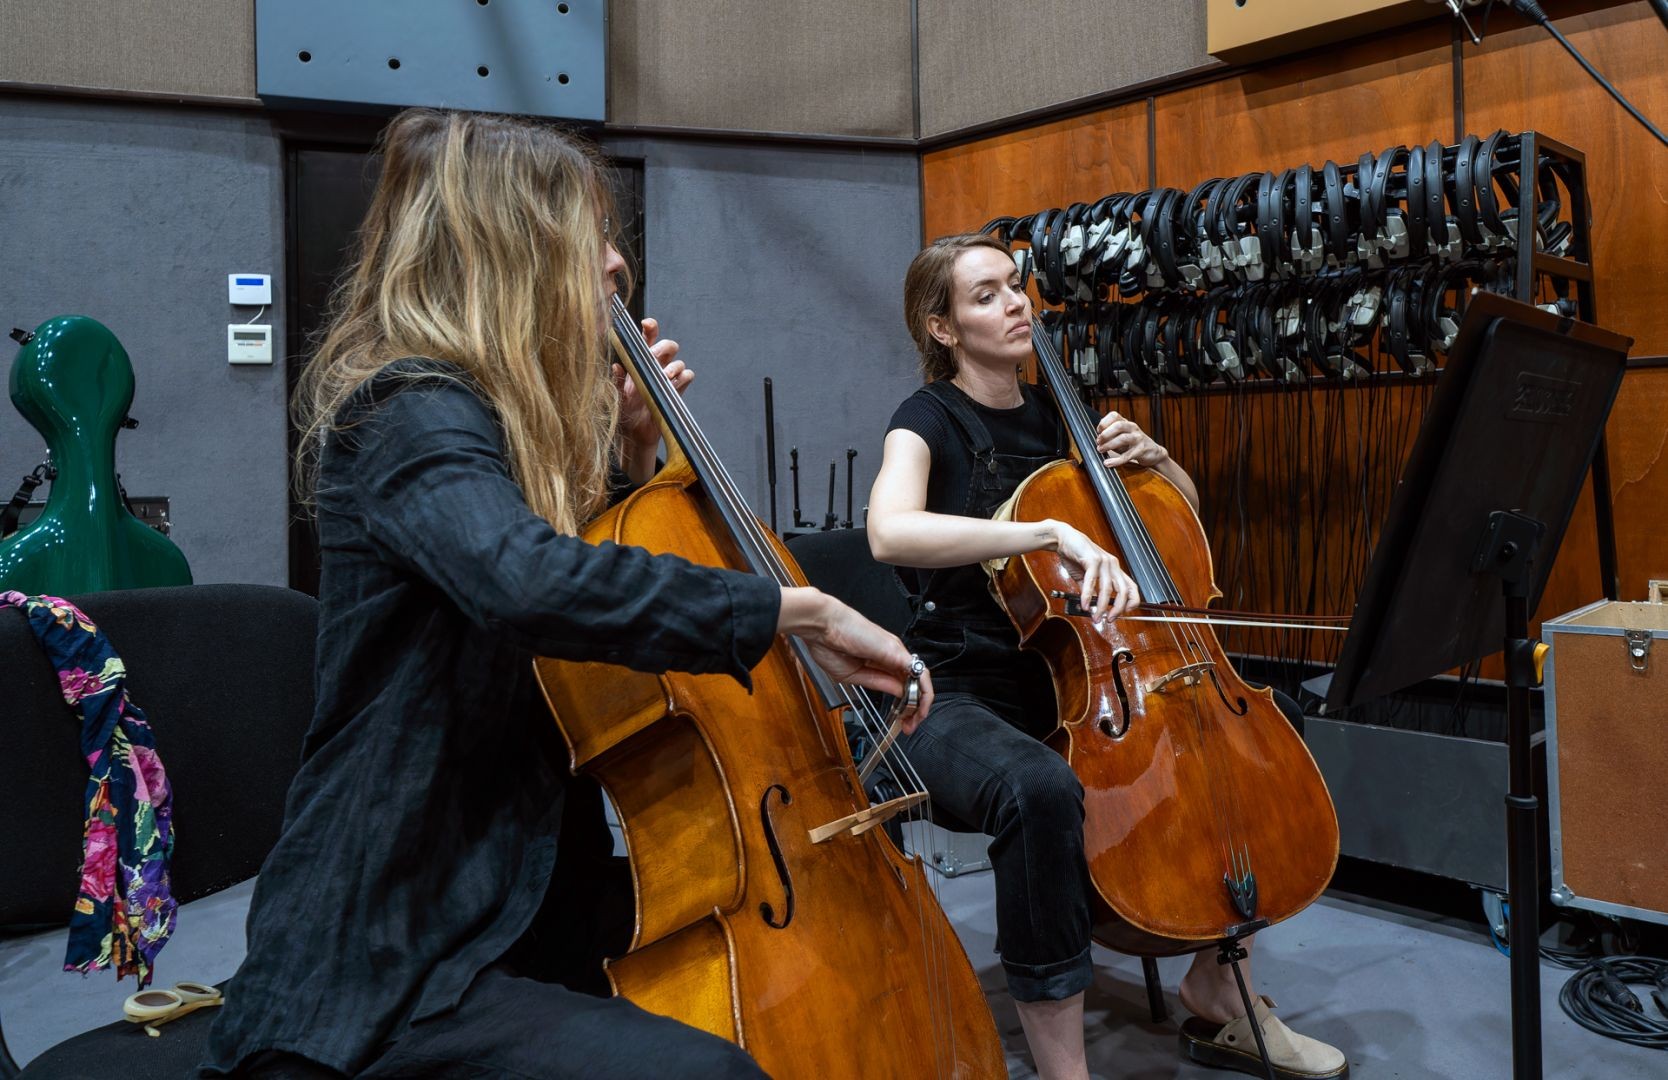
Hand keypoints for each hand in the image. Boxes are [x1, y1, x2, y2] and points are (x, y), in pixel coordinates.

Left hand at [615, 317, 691, 453]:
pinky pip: (687, 377)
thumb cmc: (624, 411)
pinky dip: (683, 378)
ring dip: (674, 366)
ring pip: (679, 361)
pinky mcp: (677, 390)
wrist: (636, 433)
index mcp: (639, 363)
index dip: (650, 328)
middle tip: (656, 358)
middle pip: (668, 346)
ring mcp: (668, 378)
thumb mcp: (616, 396)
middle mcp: (655, 366)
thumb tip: (616, 366)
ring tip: (665, 376)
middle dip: (665, 348)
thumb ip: (616, 381)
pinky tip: (674, 385)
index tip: (647, 324)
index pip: (646, 339)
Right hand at [777, 587, 932, 732]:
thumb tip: (897, 693)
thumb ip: (877, 683)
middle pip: (914, 683)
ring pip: (921, 679)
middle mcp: (891, 655)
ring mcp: (895, 651)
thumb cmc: (828, 644)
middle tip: (911, 726)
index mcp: (878, 660)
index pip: (900, 684)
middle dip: (915, 708)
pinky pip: (919, 672)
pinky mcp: (896, 651)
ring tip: (915, 719)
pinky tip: (917, 705)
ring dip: (921, 703)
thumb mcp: (852, 676)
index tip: (903, 721)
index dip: (904, 704)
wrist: (821, 626)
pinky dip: (922, 691)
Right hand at [1047, 520, 1139, 620]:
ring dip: (1102, 606)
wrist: (1063, 539)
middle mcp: (1112, 565)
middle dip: (1117, 609)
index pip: (1131, 587)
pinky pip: (1092, 581)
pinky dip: (1088, 595)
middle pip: (1123, 591)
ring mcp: (1104, 562)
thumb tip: (1091, 606)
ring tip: (1095, 616)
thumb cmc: (1075, 555)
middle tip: (1109, 619)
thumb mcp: (1085, 576)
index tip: (1125, 613)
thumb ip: (1090, 590)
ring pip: (1108, 589)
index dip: (1132, 601)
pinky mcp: (1092, 560)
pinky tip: (1085, 604)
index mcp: (1114, 569)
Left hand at [1096, 411, 1167, 469]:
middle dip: (1105, 434)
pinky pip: (1128, 455)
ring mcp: (1138, 438)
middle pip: (1118, 425)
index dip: (1104, 422)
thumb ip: (1110, 435)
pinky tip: (1108, 463)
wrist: (1153, 452)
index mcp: (1125, 422)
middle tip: (1098, 442)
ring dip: (1109, 445)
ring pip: (1123, 438)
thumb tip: (1095, 439)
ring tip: (1100, 450)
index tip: (1098, 431)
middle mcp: (1132, 428)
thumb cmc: (1133, 444)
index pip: (1114, 415)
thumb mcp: (1121, 436)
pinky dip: (1116, 460)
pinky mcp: (1141, 450)